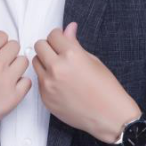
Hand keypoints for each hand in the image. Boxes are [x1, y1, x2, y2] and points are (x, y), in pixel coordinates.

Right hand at [0, 29, 30, 145]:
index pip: (2, 36)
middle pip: (15, 46)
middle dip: (7, 51)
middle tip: (0, 60)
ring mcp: (6, 81)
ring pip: (23, 61)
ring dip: (15, 65)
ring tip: (5, 73)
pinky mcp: (12, 98)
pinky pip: (27, 82)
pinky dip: (20, 83)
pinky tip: (10, 86)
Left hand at [32, 22, 141, 142]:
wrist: (109, 116)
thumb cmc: (106, 88)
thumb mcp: (93, 60)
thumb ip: (74, 43)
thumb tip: (69, 28)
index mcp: (71, 55)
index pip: (53, 35)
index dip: (59, 36)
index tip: (62, 40)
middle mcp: (57, 68)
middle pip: (39, 46)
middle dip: (49, 47)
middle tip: (59, 53)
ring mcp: (49, 84)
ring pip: (35, 63)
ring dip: (44, 62)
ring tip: (60, 69)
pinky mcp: (45, 98)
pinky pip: (39, 81)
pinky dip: (47, 79)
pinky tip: (61, 85)